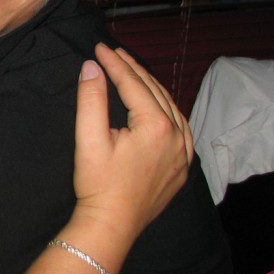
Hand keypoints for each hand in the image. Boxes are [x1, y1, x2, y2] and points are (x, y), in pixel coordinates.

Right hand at [72, 43, 191, 241]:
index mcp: (156, 126)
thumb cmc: (99, 184)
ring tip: (131, 72)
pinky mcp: (182, 166)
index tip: (99, 47)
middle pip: (154, 91)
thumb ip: (91, 99)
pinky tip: (155, 105)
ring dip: (150, 87)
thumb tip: (92, 67)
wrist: (112, 226)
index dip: (114, 63)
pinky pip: (179, 127)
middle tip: (113, 54)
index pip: (133, 84)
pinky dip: (165, 109)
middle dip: (132, 70)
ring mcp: (183, 152)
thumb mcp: (89, 139)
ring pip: (170, 107)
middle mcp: (177, 136)